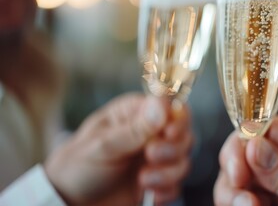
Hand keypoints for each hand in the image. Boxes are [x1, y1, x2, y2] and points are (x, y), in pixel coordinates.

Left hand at [45, 94, 192, 204]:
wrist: (70, 203)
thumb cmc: (78, 166)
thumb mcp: (103, 145)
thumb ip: (135, 128)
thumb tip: (162, 106)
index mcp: (134, 114)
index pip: (170, 107)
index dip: (176, 119)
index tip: (169, 133)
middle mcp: (149, 133)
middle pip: (183, 133)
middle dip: (172, 148)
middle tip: (150, 156)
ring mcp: (155, 158)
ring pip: (183, 160)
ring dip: (168, 172)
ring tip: (143, 181)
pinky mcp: (157, 182)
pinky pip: (177, 184)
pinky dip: (168, 190)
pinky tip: (150, 194)